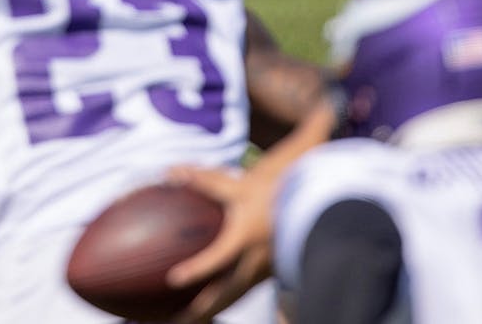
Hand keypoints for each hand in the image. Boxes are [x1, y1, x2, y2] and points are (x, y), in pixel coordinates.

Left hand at [165, 163, 278, 322]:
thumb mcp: (238, 187)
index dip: (196, 270)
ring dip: (210, 311)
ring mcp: (261, 272)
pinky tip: (211, 305)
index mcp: (244, 240)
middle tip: (175, 320)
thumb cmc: (271, 194)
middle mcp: (253, 262)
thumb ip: (206, 181)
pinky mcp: (265, 275)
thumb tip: (174, 171)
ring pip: (232, 298)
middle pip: (224, 294)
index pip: (217, 259)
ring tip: (187, 320)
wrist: (308, 208)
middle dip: (200, 311)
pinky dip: (223, 302)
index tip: (174, 279)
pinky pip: (241, 293)